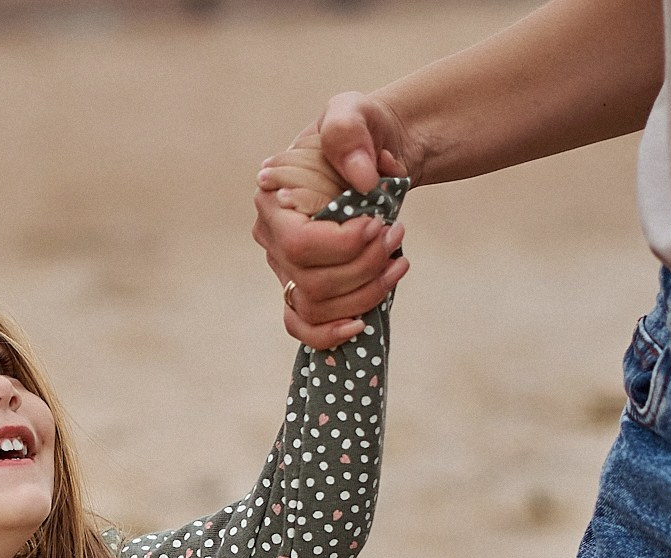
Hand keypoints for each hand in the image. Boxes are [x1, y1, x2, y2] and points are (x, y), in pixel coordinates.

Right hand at [252, 93, 415, 348]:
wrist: (377, 155)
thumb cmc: (360, 133)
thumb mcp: (352, 112)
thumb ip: (348, 131)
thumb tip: (362, 179)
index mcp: (273, 199)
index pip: (298, 244)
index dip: (342, 246)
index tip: (376, 224)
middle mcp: (272, 239)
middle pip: (310, 281)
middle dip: (363, 267)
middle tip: (395, 236)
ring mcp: (286, 268)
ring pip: (315, 306)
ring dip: (364, 293)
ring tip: (398, 262)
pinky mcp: (304, 286)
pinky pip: (303, 325)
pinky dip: (329, 333)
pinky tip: (361, 324)